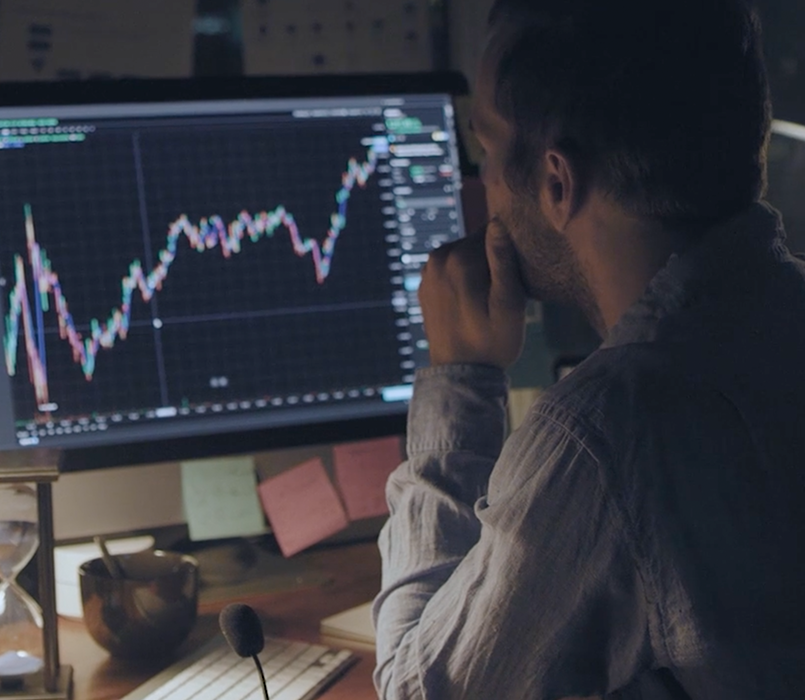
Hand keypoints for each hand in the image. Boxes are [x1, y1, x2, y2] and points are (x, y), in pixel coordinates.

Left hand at [418, 219, 527, 368]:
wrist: (461, 375)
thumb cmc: (492, 342)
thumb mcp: (508, 303)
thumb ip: (503, 260)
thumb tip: (498, 222)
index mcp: (458, 259)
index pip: (493, 231)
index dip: (510, 251)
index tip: (515, 277)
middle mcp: (437, 259)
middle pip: (476, 243)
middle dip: (492, 260)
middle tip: (503, 293)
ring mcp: (428, 272)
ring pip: (464, 255)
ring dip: (478, 270)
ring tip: (488, 300)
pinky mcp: (425, 285)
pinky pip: (451, 270)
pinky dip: (464, 279)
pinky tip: (473, 303)